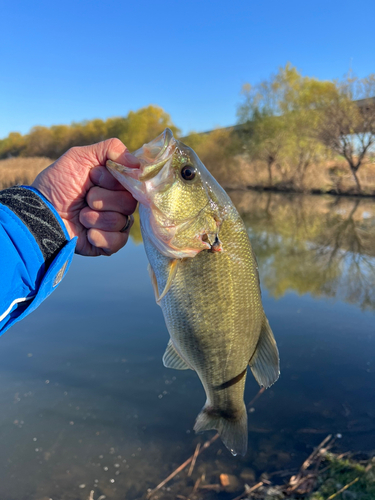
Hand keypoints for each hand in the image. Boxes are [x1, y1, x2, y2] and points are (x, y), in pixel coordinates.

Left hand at [32, 138, 139, 255]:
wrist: (40, 213)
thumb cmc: (57, 183)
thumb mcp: (79, 156)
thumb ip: (111, 148)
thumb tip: (138, 163)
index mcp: (115, 184)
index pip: (133, 182)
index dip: (113, 181)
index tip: (95, 177)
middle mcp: (117, 204)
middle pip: (129, 203)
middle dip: (102, 199)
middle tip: (85, 198)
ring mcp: (113, 225)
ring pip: (122, 221)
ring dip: (96, 217)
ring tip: (80, 215)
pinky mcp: (107, 244)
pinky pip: (118, 242)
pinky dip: (100, 236)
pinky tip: (86, 232)